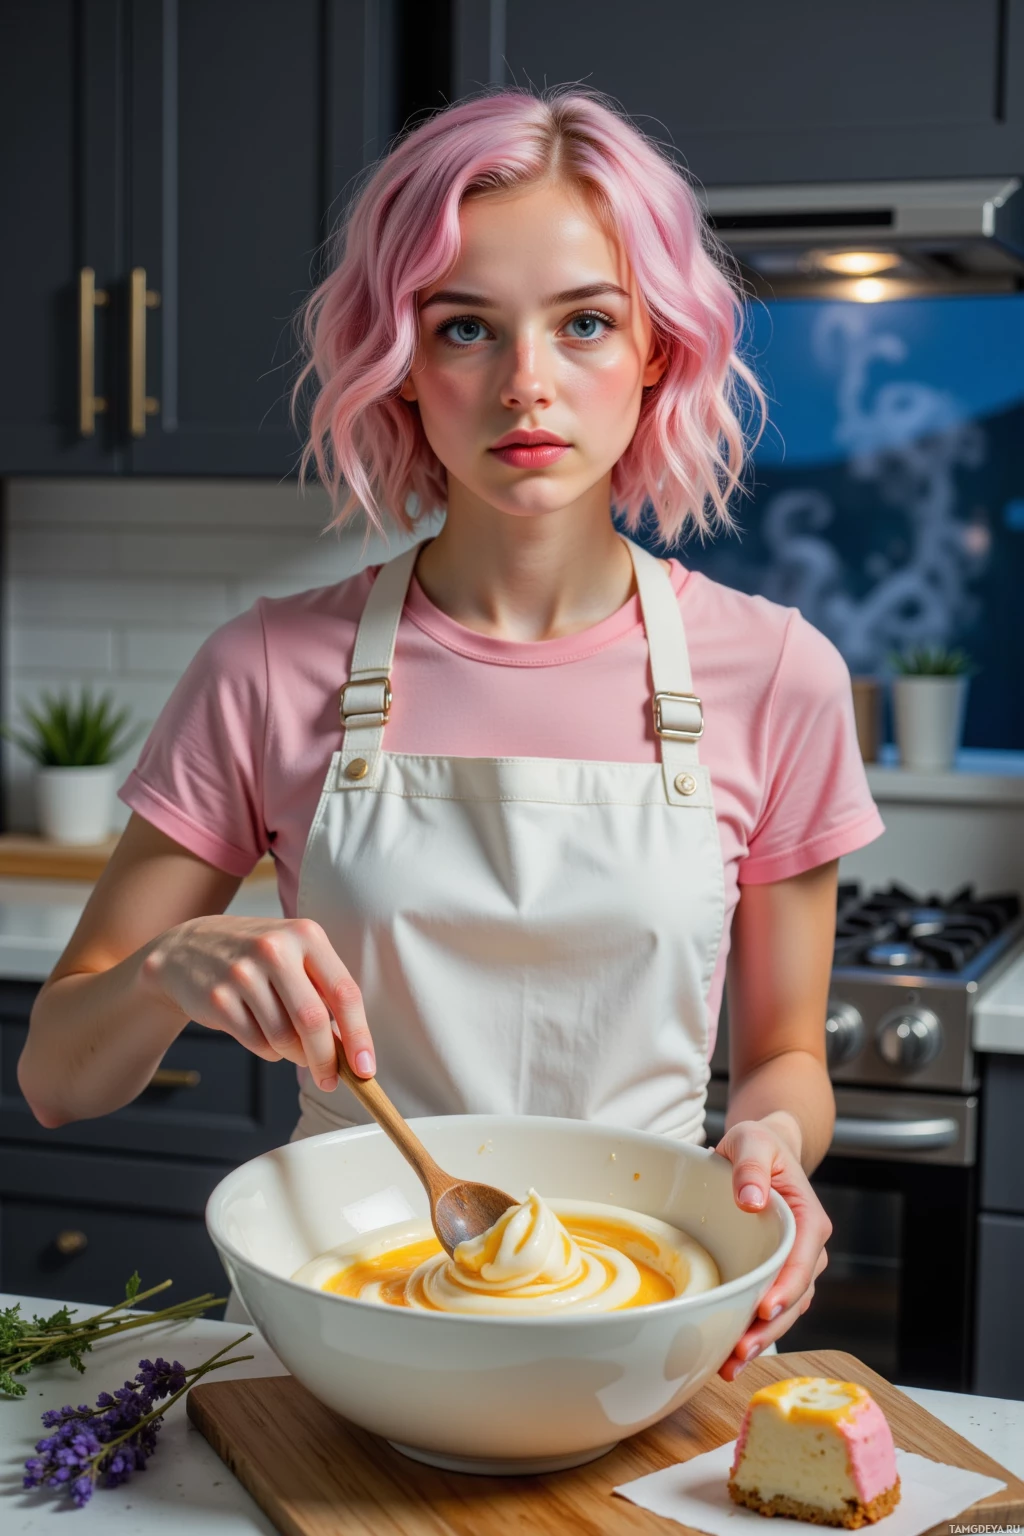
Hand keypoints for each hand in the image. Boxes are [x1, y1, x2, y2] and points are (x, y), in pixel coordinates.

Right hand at [140, 916, 374, 1091]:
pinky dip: (268, 1051)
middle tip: (330, 1079)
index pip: (344, 992)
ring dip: (294, 1054)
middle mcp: (275, 948)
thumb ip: (323, 990)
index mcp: (306, 934)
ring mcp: (243, 972)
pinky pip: (257, 1043)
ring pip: (284, 1037)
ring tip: (290, 1046)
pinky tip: (263, 1036)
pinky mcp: (218, 998)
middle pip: (314, 1020)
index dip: (359, 1035)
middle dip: (327, 1059)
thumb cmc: (255, 958)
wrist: (187, 949)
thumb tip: (351, 1048)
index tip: (365, 1068)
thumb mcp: (294, 954)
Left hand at [711, 1114, 831, 1380]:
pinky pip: (769, 1307)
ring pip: (784, 1309)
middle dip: (770, 1327)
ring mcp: (792, 1265)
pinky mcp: (775, 1275)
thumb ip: (752, 1166)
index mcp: (808, 1219)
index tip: (764, 1309)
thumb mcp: (752, 1140)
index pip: (802, 1260)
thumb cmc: (758, 1145)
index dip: (786, 1288)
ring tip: (730, 1364)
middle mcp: (806, 1248)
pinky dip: (753, 1330)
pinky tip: (727, 1353)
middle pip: (795, 1296)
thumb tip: (752, 1201)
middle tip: (740, 1351)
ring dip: (761, 1337)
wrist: (760, 1150)